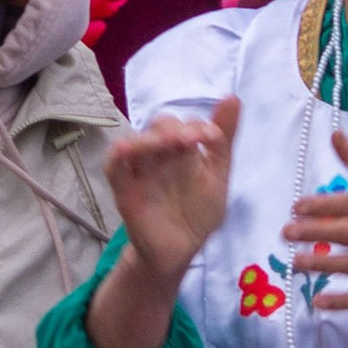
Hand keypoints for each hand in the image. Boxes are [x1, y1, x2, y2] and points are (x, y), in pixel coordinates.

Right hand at [105, 97, 238, 283]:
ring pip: (137, 142)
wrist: (182, 250)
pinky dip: (118, 155)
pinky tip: (127, 148)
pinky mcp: (125, 189)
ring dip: (153, 138)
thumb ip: (224, 140)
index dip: (198, 126)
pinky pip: (114, 167)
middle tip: (192, 141)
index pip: (185, 125)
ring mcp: (140, 171)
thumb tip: (233, 97)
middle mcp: (159, 155)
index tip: (212, 138)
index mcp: (182, 150)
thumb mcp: (218, 175)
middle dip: (176, 129)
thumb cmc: (198, 212)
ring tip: (173, 142)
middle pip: (159, 126)